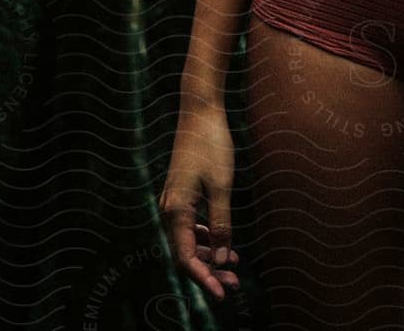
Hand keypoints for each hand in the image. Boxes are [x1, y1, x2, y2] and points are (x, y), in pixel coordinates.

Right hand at [159, 102, 240, 302]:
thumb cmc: (211, 144)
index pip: (185, 258)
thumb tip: (222, 256)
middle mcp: (169, 209)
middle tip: (233, 283)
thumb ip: (222, 222)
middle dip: (209, 271)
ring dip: (208, 255)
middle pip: (186, 253)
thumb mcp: (222, 185)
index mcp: (176, 210)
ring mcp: (173, 201)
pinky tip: (222, 242)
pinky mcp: (181, 193)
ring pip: (188, 240)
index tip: (223, 292)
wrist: (200, 109)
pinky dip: (205, 237)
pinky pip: (190, 225)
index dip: (204, 279)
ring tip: (232, 265)